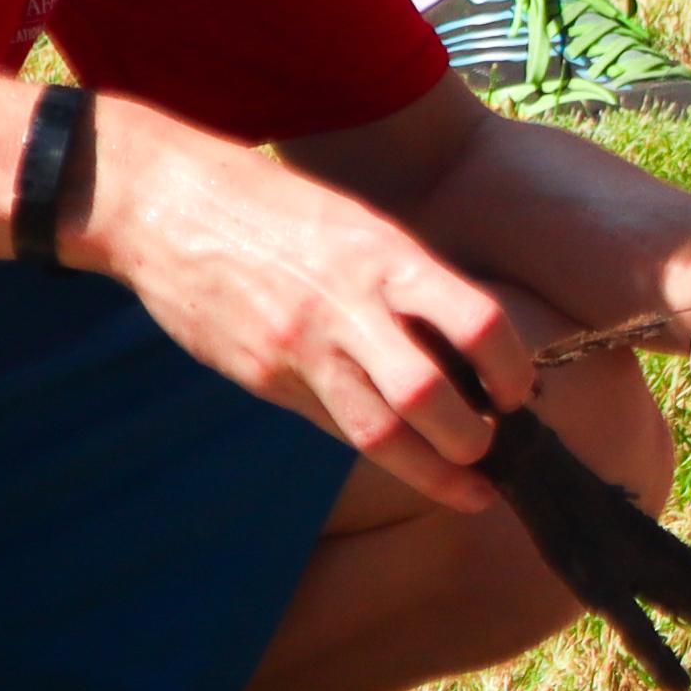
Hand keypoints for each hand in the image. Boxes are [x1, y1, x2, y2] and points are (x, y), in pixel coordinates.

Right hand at [78, 99, 530, 508]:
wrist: (170, 204)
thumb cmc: (282, 210)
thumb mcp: (363, 228)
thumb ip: (412, 285)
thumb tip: (465, 352)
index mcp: (387, 258)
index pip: (478, 322)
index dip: (511, 368)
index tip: (520, 392)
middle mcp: (347, 307)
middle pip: (428, 397)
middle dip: (470, 439)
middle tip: (491, 450)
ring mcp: (298, 349)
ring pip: (376, 433)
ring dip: (429, 471)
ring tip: (463, 485)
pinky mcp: (260, 378)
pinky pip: (328, 425)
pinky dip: (369, 443)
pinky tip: (395, 455)